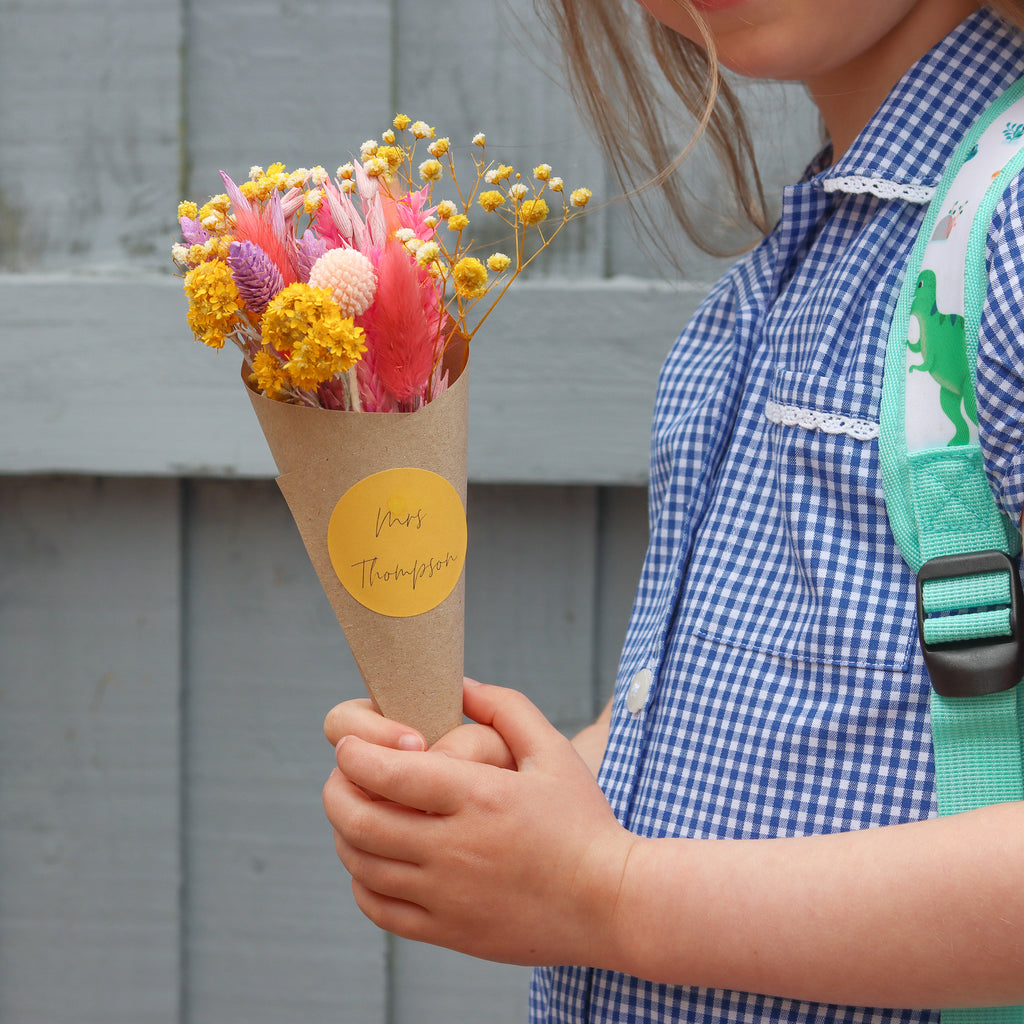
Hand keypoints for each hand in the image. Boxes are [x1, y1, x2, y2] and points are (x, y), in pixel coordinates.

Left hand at [322, 682, 634, 966]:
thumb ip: (505, 708)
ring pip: (361, 865)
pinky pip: (379, 908)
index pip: (386, 772)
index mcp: (478, 797)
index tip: (351, 745)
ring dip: (347, 832)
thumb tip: (461, 686)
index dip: (354, 753)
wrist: (611, 903)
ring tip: (359, 811)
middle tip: (344, 774)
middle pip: (358, 818)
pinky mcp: (448, 931)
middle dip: (337, 789)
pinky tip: (375, 862)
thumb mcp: (553, 750)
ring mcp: (446, 895)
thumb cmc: (584, 822)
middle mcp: (454, 847)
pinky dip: (361, 881)